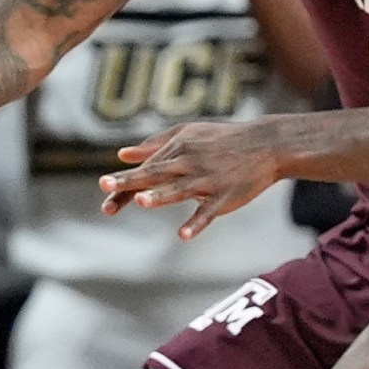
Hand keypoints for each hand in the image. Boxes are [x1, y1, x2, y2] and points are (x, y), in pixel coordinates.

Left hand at [98, 121, 285, 238]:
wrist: (265, 144)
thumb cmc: (221, 139)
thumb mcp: (187, 134)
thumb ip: (153, 145)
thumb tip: (122, 154)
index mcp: (176, 151)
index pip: (145, 170)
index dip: (124, 181)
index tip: (103, 186)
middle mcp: (187, 165)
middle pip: (154, 175)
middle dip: (130, 182)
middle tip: (105, 185)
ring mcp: (206, 181)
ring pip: (179, 190)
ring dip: (161, 196)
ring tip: (143, 201)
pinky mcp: (223, 197)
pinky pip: (207, 212)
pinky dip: (196, 223)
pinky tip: (183, 235)